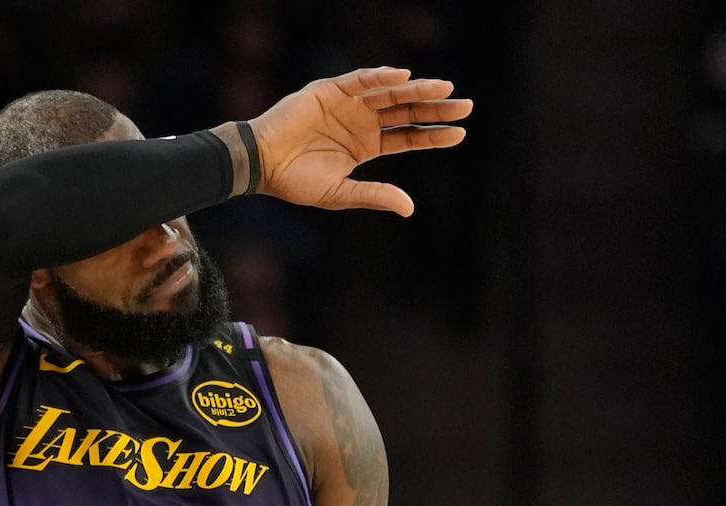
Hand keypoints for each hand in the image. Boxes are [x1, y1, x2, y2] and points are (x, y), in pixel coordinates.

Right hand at [248, 67, 470, 215]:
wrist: (260, 165)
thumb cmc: (295, 182)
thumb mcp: (340, 193)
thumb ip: (374, 195)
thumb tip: (410, 208)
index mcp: (366, 145)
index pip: (408, 137)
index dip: (433, 135)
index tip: (460, 133)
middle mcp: (362, 122)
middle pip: (406, 112)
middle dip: (435, 108)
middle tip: (465, 106)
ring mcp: (347, 104)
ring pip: (389, 94)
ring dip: (416, 90)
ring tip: (444, 91)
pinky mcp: (329, 91)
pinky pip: (360, 81)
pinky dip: (380, 77)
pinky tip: (403, 78)